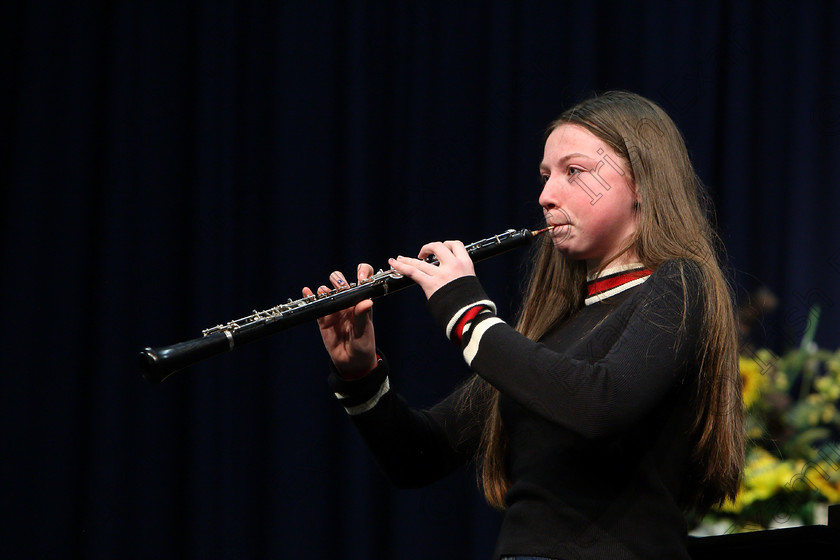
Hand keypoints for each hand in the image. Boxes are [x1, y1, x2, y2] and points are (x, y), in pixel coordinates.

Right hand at [302, 264, 377, 378]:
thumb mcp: (364, 331)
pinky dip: (310, 297)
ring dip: (325, 289)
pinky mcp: (323, 318)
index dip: (363, 273)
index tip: (360, 277)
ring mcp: (334, 309)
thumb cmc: (363, 345)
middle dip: (338, 279)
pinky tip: (307, 292)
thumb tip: (367, 301)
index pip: (364, 280)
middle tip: (339, 285)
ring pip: (327, 291)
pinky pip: (316, 305)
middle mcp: (347, 302)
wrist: (352, 362)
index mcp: (361, 302)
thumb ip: (362, 316)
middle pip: (340, 281)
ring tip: (324, 293)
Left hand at [388, 240, 475, 299]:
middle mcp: (453, 265)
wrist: (470, 314)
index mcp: (466, 263)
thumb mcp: (470, 282)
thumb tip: (451, 276)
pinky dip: (401, 266)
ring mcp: (441, 274)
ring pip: (420, 262)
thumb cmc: (470, 303)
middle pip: (437, 247)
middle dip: (428, 248)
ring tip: (399, 259)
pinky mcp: (431, 284)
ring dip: (408, 259)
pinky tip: (393, 263)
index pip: (456, 245)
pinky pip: (412, 272)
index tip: (441, 249)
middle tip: (423, 255)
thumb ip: (460, 275)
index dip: (447, 244)